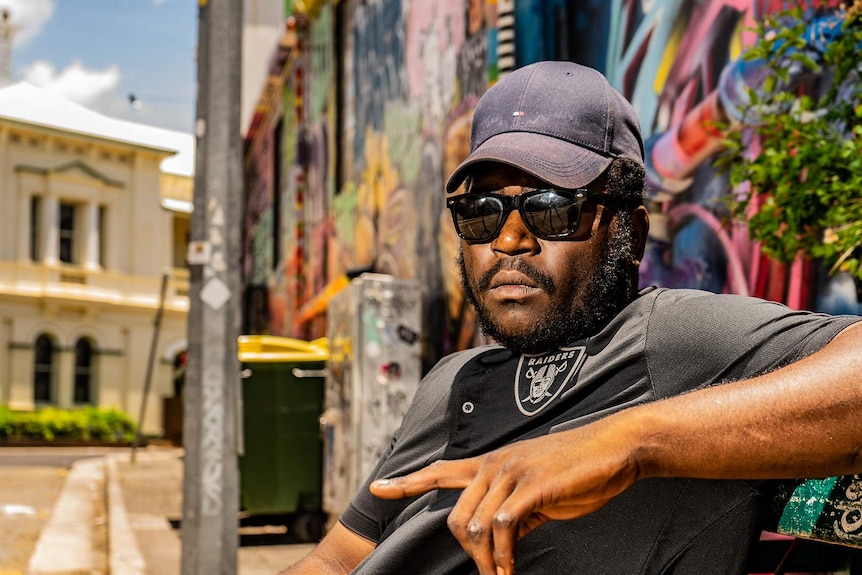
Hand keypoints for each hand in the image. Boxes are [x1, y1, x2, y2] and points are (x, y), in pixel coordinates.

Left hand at [370, 420, 641, 574]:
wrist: (614, 447)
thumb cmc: (578, 469)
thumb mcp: (537, 491)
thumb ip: (513, 510)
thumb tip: (500, 537)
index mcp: (492, 463)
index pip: (439, 470)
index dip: (407, 481)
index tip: (377, 487)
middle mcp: (494, 464)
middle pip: (455, 515)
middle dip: (467, 553)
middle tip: (490, 572)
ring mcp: (511, 472)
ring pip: (476, 525)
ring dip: (487, 561)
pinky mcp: (531, 486)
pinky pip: (503, 526)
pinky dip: (504, 555)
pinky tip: (512, 568)